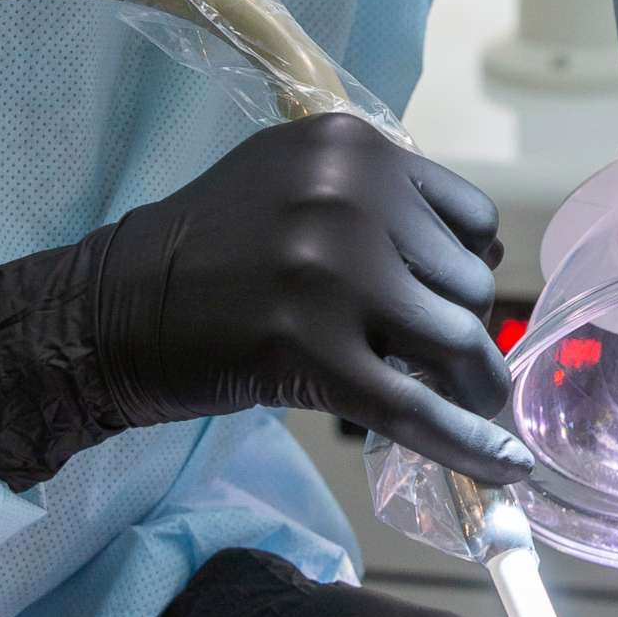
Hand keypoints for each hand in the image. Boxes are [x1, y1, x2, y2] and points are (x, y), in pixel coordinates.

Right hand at [0, 114, 528, 487]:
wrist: (112, 309)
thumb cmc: (210, 255)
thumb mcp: (296, 187)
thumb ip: (380, 204)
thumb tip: (483, 263)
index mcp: (351, 147)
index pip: (470, 220)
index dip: (466, 274)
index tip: (447, 306)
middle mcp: (347, 194)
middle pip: (469, 284)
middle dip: (461, 335)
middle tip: (433, 368)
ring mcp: (330, 271)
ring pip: (457, 343)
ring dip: (472, 388)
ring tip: (459, 408)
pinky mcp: (311, 350)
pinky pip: (416, 408)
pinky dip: (468, 445)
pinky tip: (504, 469)